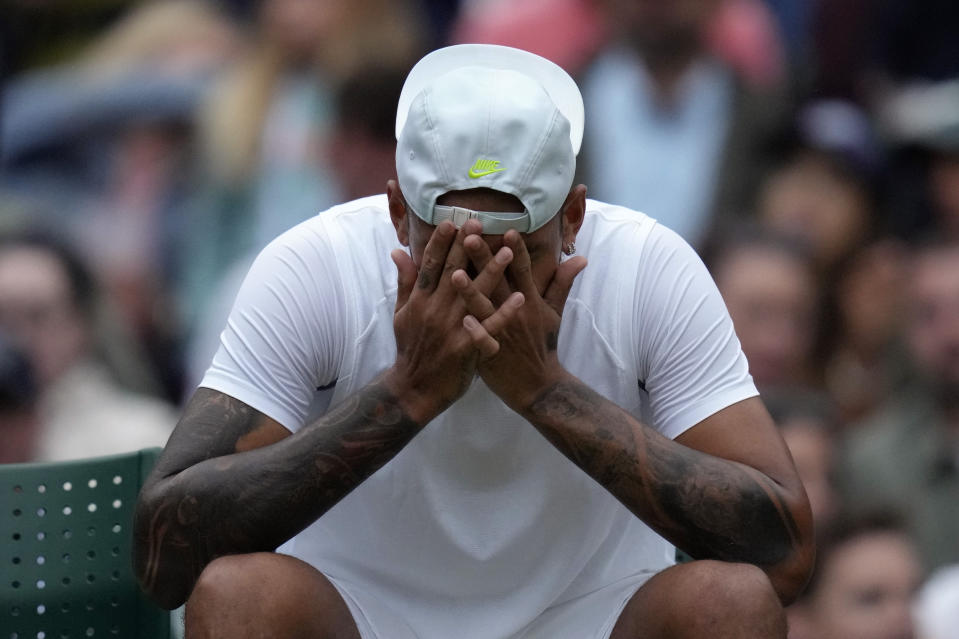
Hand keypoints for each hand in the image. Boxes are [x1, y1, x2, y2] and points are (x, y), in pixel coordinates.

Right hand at [386, 220, 516, 423]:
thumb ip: (405, 281)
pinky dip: (504, 313)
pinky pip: (488, 327)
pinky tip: (519, 298)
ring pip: (474, 295)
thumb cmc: (410, 349)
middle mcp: (434, 310)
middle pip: (453, 273)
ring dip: (492, 272)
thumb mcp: (401, 313)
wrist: (413, 389)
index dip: (441, 242)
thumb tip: (398, 251)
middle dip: (466, 247)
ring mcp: (450, 328)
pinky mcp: (465, 348)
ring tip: (509, 251)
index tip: (452, 221)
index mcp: (420, 300)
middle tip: (480, 223)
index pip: (431, 265)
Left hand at [452, 230, 586, 412]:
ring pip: (485, 308)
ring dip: (470, 291)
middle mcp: (515, 313)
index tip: (509, 229)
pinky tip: (464, 321)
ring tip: (454, 274)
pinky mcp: (492, 353)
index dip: (517, 250)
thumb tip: (580, 257)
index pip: (523, 270)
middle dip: (484, 258)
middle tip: (469, 236)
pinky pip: (484, 342)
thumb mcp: (555, 312)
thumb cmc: (543, 344)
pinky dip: (476, 332)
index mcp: (528, 300)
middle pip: (498, 282)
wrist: (539, 384)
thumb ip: (562, 282)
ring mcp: (503, 333)